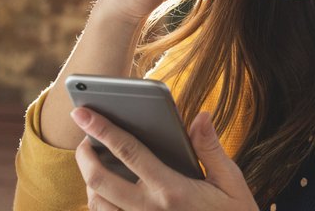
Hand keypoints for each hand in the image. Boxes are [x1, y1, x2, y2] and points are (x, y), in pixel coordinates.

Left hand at [71, 107, 257, 210]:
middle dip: (84, 156)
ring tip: (94, 164)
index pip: (129, 152)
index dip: (102, 129)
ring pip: (97, 204)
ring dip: (89, 182)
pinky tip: (105, 191)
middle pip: (99, 180)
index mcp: (172, 190)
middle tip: (85, 140)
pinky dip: (98, 204)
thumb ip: (210, 149)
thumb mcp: (231, 182)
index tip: (83, 112)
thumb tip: (201, 116)